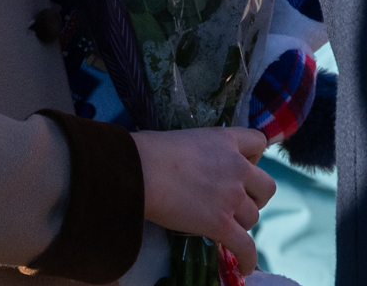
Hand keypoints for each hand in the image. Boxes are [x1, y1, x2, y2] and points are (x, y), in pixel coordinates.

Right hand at [131, 127, 275, 273]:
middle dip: (254, 195)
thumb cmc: (148, 149)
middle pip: (266, 186)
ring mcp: (231, 197)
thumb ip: (201, 152)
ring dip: (240, 222)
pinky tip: (242, 265)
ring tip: (221, 224)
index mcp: (224, 140)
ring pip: (253, 217)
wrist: (138, 170)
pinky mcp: (222, 224)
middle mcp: (236, 167)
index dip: (252, 156)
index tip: (239, 165)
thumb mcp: (182, 139)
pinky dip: (246, 258)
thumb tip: (196, 169)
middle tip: (234, 200)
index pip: (258, 142)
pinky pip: (246, 247)